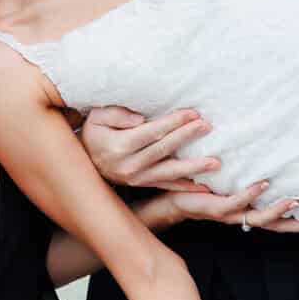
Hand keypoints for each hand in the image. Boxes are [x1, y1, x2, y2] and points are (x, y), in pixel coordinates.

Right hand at [79, 105, 219, 189]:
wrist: (83, 161)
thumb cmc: (94, 133)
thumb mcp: (97, 118)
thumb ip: (117, 114)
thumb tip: (140, 120)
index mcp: (118, 146)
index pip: (152, 132)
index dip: (174, 122)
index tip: (194, 113)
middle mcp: (128, 165)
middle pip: (164, 149)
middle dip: (187, 137)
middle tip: (207, 127)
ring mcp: (135, 178)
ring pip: (169, 172)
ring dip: (193, 167)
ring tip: (215, 162)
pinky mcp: (141, 185)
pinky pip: (166, 186)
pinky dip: (185, 186)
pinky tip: (204, 186)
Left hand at [141, 181, 298, 234]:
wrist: (167, 200)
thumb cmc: (200, 189)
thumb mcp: (227, 184)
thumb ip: (245, 179)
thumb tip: (267, 160)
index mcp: (246, 212)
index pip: (277, 220)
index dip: (298, 221)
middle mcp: (241, 217)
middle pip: (275, 225)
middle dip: (297, 224)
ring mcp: (229, 214)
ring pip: (259, 218)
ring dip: (278, 209)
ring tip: (296, 200)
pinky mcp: (214, 207)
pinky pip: (236, 202)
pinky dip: (251, 194)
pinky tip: (264, 183)